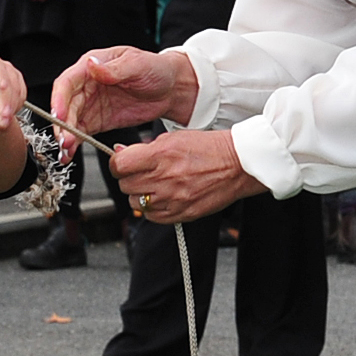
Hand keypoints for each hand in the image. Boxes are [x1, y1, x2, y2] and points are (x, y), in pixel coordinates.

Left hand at [0, 50, 24, 126]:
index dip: (1, 83)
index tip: (3, 97)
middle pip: (8, 81)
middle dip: (7, 104)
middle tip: (2, 123)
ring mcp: (10, 71)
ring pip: (17, 89)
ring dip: (12, 109)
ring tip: (2, 123)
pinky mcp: (18, 81)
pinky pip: (22, 94)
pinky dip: (17, 106)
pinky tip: (7, 114)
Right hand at [51, 46, 198, 143]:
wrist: (171, 90)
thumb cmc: (156, 69)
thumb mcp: (138, 64)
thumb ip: (114, 68)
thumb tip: (92, 65)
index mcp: (92, 66)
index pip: (67, 82)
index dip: (59, 99)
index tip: (59, 115)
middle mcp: (87, 85)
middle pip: (65, 105)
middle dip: (62, 124)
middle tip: (65, 140)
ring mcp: (91, 104)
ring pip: (70, 121)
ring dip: (66, 136)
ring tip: (66, 152)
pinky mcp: (98, 121)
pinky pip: (81, 132)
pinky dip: (75, 143)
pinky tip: (70, 154)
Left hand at [107, 129, 266, 224]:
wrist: (238, 165)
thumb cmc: (208, 148)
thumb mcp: (173, 138)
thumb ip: (144, 148)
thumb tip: (120, 153)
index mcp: (160, 155)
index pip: (119, 165)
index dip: (118, 164)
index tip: (122, 164)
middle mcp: (164, 178)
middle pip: (125, 185)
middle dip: (129, 178)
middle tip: (143, 172)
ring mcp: (173, 199)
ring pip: (136, 203)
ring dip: (141, 194)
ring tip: (156, 184)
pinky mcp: (181, 214)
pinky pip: (151, 217)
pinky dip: (152, 208)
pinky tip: (164, 197)